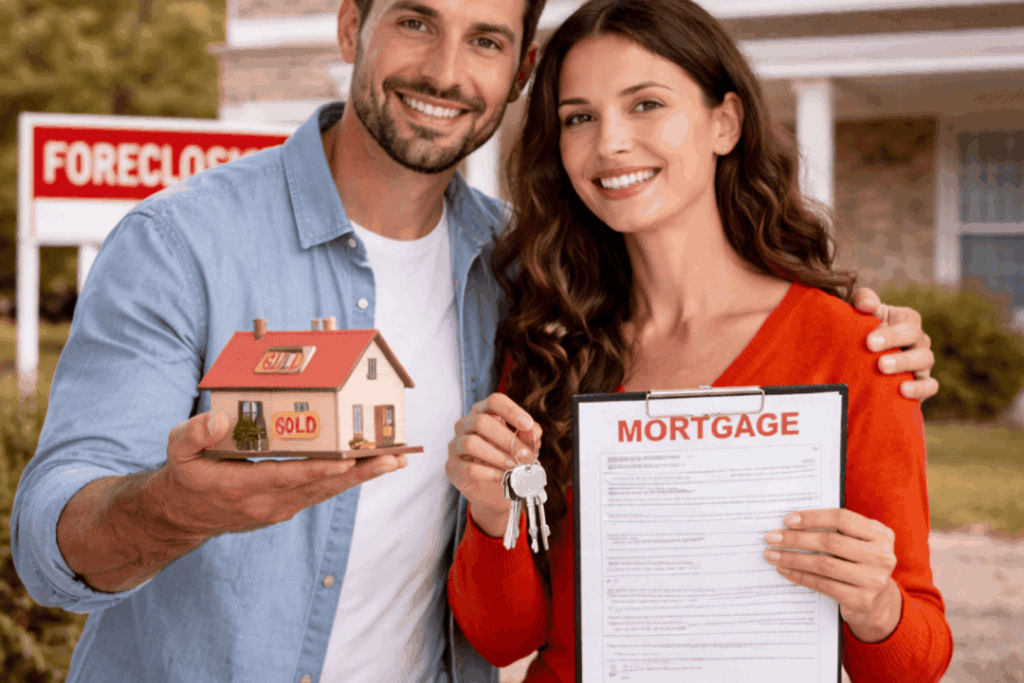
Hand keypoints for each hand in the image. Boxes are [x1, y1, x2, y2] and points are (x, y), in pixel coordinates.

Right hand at [159, 411, 407, 537]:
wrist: (184, 514)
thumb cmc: (186, 473)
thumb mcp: (178, 449)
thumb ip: (195, 431)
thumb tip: (220, 419)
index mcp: (241, 485)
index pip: (287, 476)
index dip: (319, 469)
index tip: (348, 460)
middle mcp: (267, 502)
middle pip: (320, 486)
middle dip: (359, 472)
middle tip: (393, 458)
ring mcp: (280, 508)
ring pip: (328, 491)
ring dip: (364, 476)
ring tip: (396, 459)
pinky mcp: (289, 506)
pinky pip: (323, 492)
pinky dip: (350, 479)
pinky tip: (374, 465)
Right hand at [446, 393, 541, 537]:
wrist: (494, 491)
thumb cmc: (508, 460)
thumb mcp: (524, 447)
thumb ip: (529, 437)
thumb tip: (533, 431)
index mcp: (484, 412)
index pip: (494, 401)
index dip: (511, 411)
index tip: (528, 425)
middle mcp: (466, 424)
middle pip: (481, 421)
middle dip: (507, 439)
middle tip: (525, 454)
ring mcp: (456, 445)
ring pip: (471, 443)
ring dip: (497, 456)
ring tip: (514, 467)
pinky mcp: (452, 466)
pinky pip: (467, 467)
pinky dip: (488, 473)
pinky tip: (502, 477)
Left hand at [763, 508, 902, 642]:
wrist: (877, 602)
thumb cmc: (857, 562)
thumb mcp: (856, 541)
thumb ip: (835, 529)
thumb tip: (790, 523)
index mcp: (881, 534)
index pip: (842, 518)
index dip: (813, 517)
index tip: (787, 520)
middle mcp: (882, 556)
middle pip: (830, 542)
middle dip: (796, 539)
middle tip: (771, 537)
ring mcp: (874, 580)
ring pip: (824, 564)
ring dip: (793, 558)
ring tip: (772, 555)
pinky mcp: (862, 600)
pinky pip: (823, 585)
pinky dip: (800, 576)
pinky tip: (785, 570)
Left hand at [853, 287, 937, 400]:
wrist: (861, 359)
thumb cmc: (862, 329)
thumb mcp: (861, 311)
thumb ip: (862, 300)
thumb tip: (865, 304)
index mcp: (906, 320)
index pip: (908, 321)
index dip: (890, 333)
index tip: (868, 342)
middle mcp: (919, 339)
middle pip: (916, 339)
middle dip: (896, 346)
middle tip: (877, 359)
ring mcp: (922, 361)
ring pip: (925, 360)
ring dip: (904, 365)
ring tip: (884, 371)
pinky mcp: (922, 382)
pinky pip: (930, 385)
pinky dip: (920, 388)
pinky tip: (903, 391)